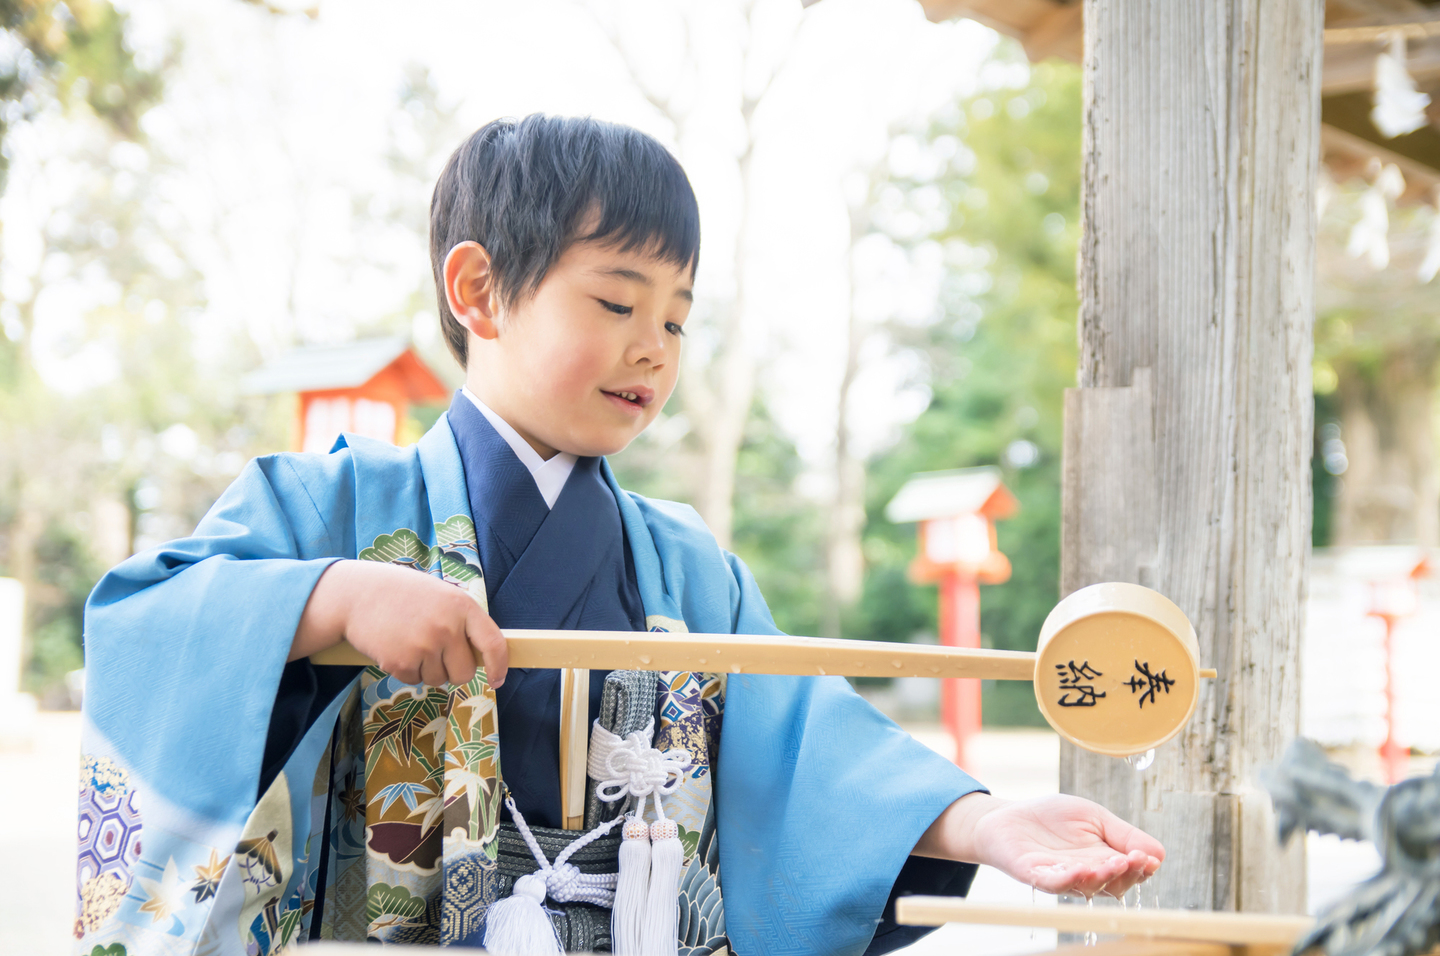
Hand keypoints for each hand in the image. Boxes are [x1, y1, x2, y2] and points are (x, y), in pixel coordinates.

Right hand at [292, 560, 507, 687]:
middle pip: (464, 673)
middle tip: (434, 652)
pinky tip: (395, 647)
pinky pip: (414, 681)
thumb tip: (482, 657)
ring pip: (438, 680)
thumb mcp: (442, 597)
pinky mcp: (401, 662)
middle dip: (452, 671)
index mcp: (462, 606)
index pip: (493, 643)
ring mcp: (424, 645)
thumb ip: (463, 622)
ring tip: (410, 641)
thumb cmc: (404, 595)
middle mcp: (447, 627)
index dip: (499, 666)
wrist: (357, 594)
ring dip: (426, 669)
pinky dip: (406, 671)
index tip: (497, 679)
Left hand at [916, 792, 1161, 897]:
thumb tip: (1159, 854)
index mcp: (1104, 862)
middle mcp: (1086, 876)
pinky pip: (1055, 883)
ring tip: (1113, 862)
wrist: (1008, 817)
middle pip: (1114, 885)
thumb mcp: (1094, 817)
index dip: (1141, 867)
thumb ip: (1124, 834)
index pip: (1131, 873)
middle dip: (1126, 873)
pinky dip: (1069, 879)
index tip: (1148, 857)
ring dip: (1102, 877)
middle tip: (1133, 858)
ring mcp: (1061, 878)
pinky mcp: (1036, 876)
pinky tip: (1081, 869)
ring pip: (1088, 887)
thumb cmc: (1052, 818)